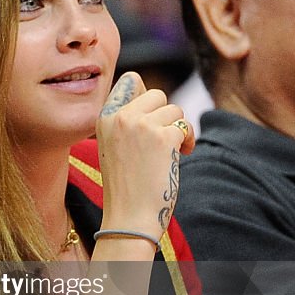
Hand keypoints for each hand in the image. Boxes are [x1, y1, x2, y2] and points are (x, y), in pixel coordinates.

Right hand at [95, 72, 194, 238]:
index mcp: (104, 116)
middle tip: (164, 139)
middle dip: (166, 115)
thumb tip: (151, 95)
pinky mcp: (163, 138)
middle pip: (157, 93)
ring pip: (174, 109)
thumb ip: (126, 119)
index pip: (131, 79)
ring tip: (173, 152)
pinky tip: (183, 156)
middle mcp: (120, 116)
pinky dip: (189, 141)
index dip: (147, 96)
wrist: (129, 216)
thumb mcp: (114, 144)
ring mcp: (140, 125)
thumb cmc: (125, 185)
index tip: (150, 118)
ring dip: (179, 129)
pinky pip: (185, 126)